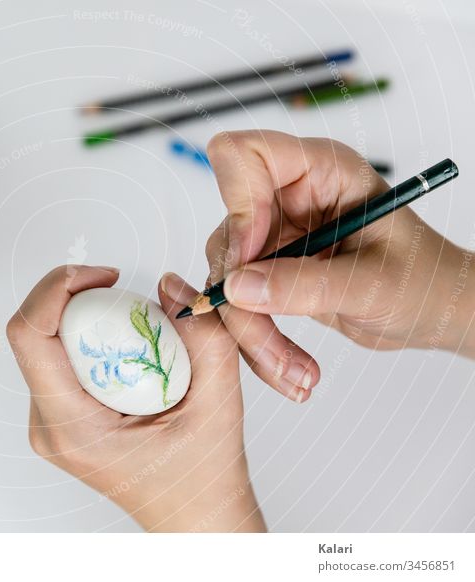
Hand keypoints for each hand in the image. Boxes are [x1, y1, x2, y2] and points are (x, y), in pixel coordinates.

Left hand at [6, 265, 264, 531]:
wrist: (195, 519)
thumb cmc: (202, 479)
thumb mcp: (219, 404)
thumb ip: (204, 339)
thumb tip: (171, 286)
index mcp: (72, 428)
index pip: (28, 336)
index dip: (55, 288)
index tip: (103, 277)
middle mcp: (48, 425)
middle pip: (36, 332)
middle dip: (78, 297)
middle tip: (125, 293)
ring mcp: (50, 421)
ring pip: (47, 341)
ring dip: (87, 317)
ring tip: (137, 327)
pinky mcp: (61, 414)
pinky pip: (61, 356)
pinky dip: (94, 336)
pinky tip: (132, 349)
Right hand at [204, 130, 474, 400]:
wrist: (430, 312)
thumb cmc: (423, 281)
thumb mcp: (373, 284)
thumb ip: (305, 284)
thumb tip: (235, 289)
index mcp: (320, 172)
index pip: (244, 154)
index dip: (237, 202)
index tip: (250, 256)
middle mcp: (287, 198)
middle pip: (228, 232)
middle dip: (241, 295)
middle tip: (268, 340)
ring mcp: (273, 234)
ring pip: (224, 276)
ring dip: (249, 330)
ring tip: (292, 370)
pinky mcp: (264, 270)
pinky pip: (235, 303)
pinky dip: (254, 341)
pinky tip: (287, 367)